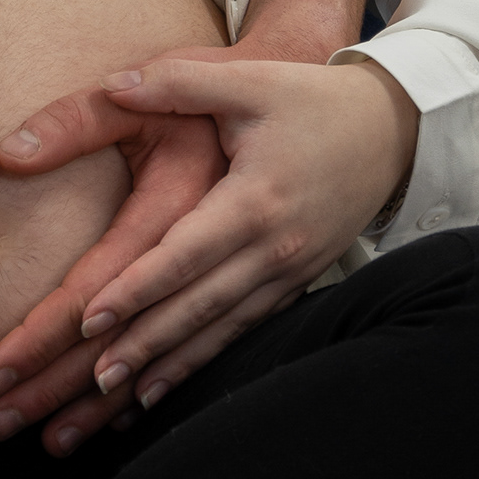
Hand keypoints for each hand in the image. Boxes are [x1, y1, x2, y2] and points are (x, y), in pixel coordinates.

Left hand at [0, 53, 418, 414]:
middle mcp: (275, 246)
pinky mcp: (296, 282)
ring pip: (219, 329)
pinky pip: (243, 330)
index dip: (137, 290)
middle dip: (139, 346)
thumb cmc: (311, 98)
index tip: (88, 321)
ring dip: (167, 365)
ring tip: (114, 398)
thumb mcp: (248, 80)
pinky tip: (164, 387)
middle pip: (196, 307)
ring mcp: (290, 271)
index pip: (185, 255)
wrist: (391, 127)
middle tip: (87, 381)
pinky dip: (203, 361)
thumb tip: (111, 85)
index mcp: (256, 199)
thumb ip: (177, 83)